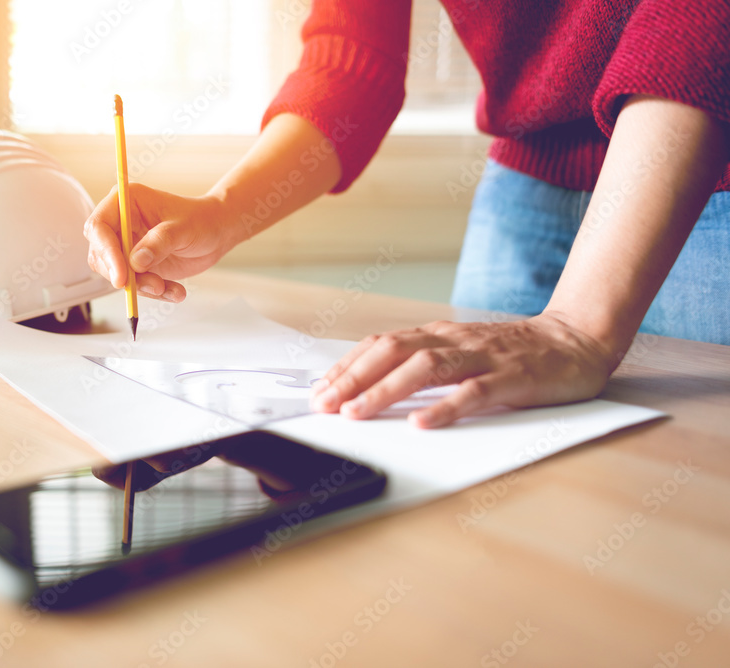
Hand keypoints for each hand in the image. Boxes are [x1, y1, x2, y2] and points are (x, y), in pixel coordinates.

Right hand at [83, 183, 234, 302]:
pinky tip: (175, 291)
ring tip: (167, 288)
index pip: (99, 226)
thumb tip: (134, 262)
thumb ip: (159, 243)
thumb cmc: (201, 220)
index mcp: (127, 202)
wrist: (216, 233)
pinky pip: (134, 285)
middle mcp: (122, 223)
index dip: (105, 252)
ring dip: (140, 286)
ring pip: (116, 273)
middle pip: (100, 254)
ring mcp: (128, 246)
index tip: (122, 276)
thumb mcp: (183, 228)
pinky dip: (153, 292)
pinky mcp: (137, 265)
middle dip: (123, 274)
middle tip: (152, 285)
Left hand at [309, 312, 614, 427]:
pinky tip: (421, 423)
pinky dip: (444, 408)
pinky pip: (473, 393)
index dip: (347, 367)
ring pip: (425, 369)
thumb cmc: (512, 352)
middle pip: (393, 352)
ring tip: (357, 413)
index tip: (319, 391)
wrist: (576, 340)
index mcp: (438, 335)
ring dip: (385, 391)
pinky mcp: (511, 378)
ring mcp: (482, 358)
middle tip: (324, 405)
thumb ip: (422, 364)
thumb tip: (372, 386)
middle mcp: (453, 341)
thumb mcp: (460, 352)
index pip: (381, 345)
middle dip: (353, 378)